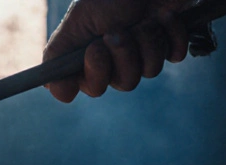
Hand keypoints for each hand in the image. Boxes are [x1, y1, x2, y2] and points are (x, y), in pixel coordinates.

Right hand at [43, 0, 191, 102]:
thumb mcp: (76, 21)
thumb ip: (57, 53)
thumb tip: (51, 88)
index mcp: (91, 59)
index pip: (93, 88)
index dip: (96, 74)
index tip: (94, 50)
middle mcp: (117, 62)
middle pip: (125, 83)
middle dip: (124, 54)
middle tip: (119, 30)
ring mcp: (144, 55)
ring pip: (150, 70)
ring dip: (147, 39)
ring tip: (143, 19)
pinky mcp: (169, 45)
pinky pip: (174, 54)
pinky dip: (171, 32)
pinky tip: (162, 16)